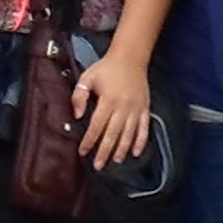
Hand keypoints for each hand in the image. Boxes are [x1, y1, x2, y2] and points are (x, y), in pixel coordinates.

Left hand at [70, 44, 153, 168]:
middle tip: (98, 165)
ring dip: (122, 149)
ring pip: (129, 134)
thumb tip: (77, 115)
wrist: (131, 57)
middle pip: (113, 134)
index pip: (97, 125)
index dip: (89, 140)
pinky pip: (144, 128)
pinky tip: (136, 152)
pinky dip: (141, 141)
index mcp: (108, 100)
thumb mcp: (87, 77)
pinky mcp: (145, 108)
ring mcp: (136, 109)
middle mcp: (123, 107)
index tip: (82, 151)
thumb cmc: (106, 68)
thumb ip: (79, 96)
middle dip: (104, 151)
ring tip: (115, 161)